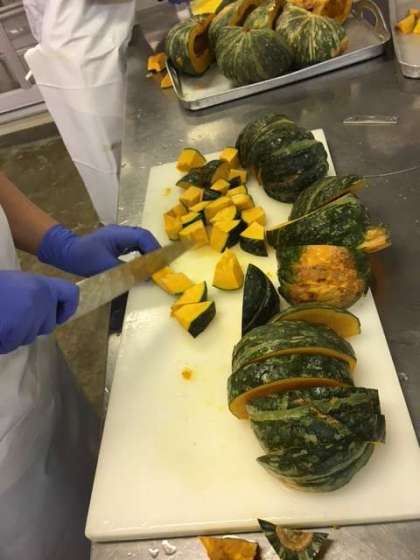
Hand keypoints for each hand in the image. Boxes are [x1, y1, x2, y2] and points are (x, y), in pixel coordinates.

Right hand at [0, 271, 78, 353]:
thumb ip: (33, 296)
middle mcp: (40, 298)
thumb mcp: (15, 284)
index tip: (58, 316)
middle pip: (47, 325)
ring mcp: (28, 316)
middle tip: (10, 317)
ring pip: (28, 337)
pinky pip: (10, 345)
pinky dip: (0, 342)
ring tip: (0, 319)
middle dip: (31, 327)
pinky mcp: (13, 330)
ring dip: (13, 335)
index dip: (66, 308)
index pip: (70, 294)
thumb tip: (47, 312)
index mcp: (40, 284)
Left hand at [37, 224, 159, 276]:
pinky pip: (134, 246)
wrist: (65, 252)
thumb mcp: (104, 267)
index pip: (142, 237)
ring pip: (141, 241)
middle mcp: (121, 232)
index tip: (159, 265)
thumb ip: (125, 272)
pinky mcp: (117, 243)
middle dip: (154, 252)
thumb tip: (143, 278)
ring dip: (149, 253)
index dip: (154, 250)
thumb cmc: (82, 258)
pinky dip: (142, 254)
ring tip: (154, 267)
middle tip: (160, 267)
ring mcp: (119, 236)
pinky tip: (143, 265)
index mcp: (118, 234)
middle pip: (144, 238)